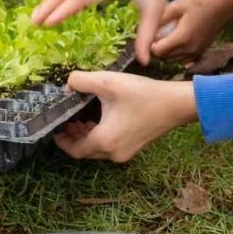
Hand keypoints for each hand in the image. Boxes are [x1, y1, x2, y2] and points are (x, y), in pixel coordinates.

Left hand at [53, 71, 196, 161]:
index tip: (55, 129)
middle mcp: (114, 153)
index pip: (74, 150)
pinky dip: (100, 137)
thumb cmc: (142, 94)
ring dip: (86, 137)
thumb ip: (82, 81)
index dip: (62, 141)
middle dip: (73, 138)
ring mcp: (126, 153)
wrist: (177, 104)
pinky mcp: (135, 148)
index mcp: (104, 141)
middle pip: (85, 152)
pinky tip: (100, 120)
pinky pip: (110, 147)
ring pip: (98, 150)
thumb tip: (68, 83)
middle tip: (67, 121)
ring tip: (81, 120)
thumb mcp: (108, 82)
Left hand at [152, 0, 232, 63]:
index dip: (150, 44)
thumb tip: (145, 29)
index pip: (158, 51)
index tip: (150, 34)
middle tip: (156, 34)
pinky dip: (175, 54)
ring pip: (172, 60)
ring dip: (166, 52)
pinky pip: (182, 59)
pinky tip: (176, 41)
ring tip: (165, 37)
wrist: (223, 6)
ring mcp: (196, 53)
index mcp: (182, 38)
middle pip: (164, 57)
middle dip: (156, 48)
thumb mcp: (176, 6)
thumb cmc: (199, 3)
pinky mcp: (200, 52)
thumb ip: (160, 19)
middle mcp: (189, 50)